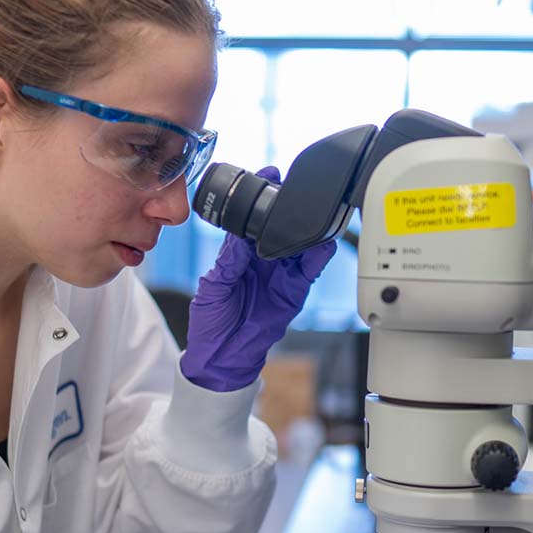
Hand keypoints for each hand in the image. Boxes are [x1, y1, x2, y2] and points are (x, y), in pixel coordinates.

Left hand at [180, 167, 335, 392]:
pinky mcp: (294, 290)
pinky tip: (321, 242)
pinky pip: (310, 269)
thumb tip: (242, 239)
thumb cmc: (210, 322)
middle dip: (287, 208)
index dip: (260, 198)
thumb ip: (229, 262)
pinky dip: (318, 255)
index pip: (251, 220)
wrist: (222, 356)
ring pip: (298, 244)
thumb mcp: (213, 287)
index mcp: (238, 254)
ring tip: (311, 211)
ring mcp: (280, 274)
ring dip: (306, 228)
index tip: (267, 176)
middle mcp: (262, 260)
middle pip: (279, 226)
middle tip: (294, 188)